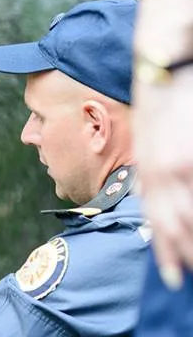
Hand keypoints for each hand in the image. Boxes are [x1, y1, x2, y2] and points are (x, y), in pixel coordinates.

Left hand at [135, 68, 192, 286]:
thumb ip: (152, 170)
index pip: (156, 223)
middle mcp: (159, 174)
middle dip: (183, 256)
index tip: (173, 278)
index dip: (165, 253)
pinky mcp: (190, 157)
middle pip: (172, 227)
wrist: (165, 57)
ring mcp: (179, 165)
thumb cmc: (165, 97)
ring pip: (188, 217)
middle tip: (188, 279)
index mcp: (148, 172)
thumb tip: (149, 193)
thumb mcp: (150, 138)